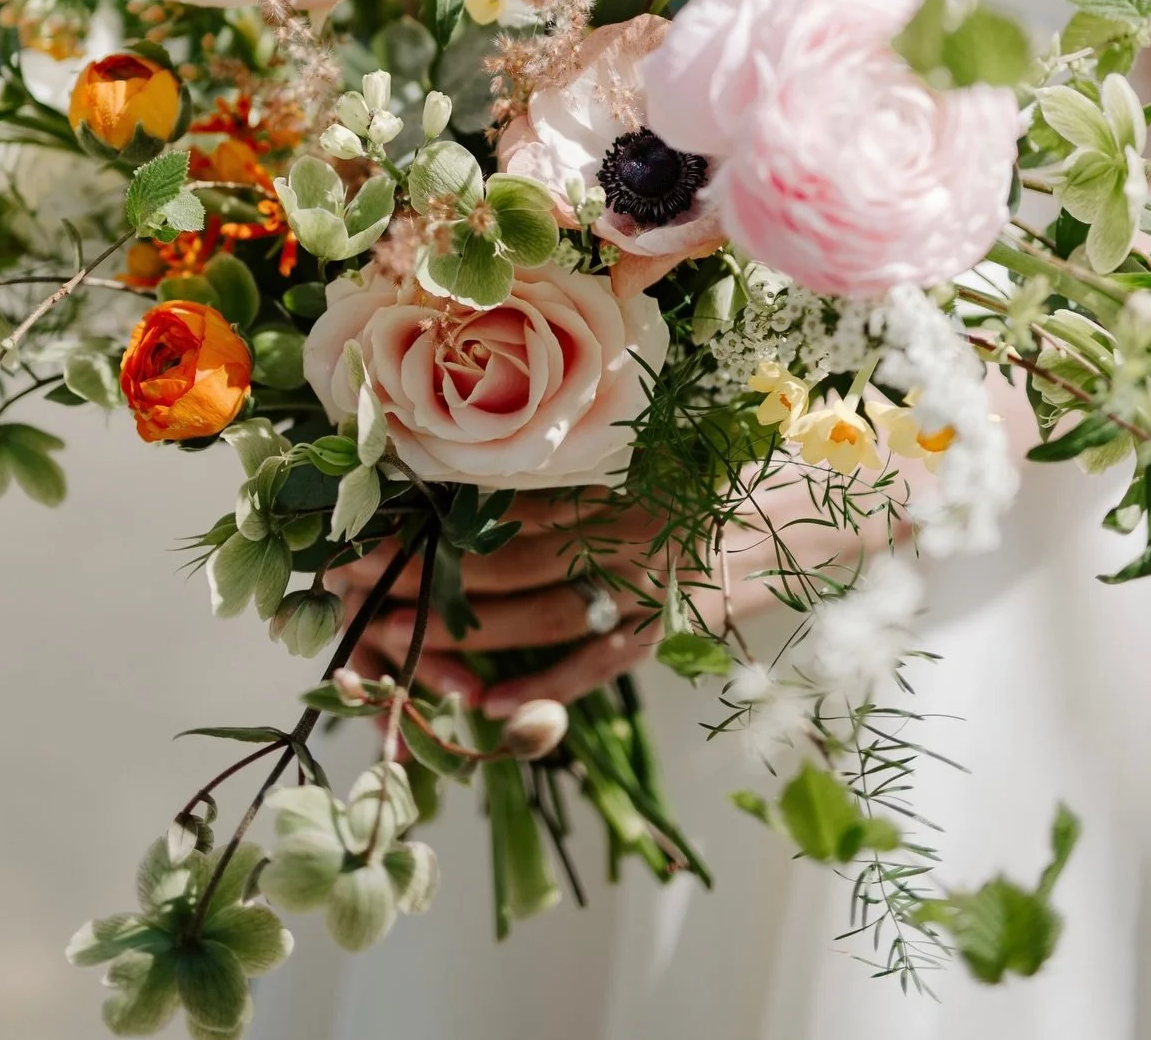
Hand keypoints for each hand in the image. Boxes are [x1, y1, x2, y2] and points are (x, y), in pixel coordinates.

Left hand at [327, 476, 885, 716]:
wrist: (806, 504)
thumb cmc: (708, 463)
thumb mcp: (633, 450)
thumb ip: (562, 477)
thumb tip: (469, 493)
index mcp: (608, 479)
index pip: (498, 513)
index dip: (424, 534)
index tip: (362, 542)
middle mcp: (623, 533)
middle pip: (500, 567)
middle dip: (417, 585)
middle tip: (345, 593)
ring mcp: (647, 589)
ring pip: (535, 621)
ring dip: (455, 635)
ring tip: (389, 642)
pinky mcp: (666, 630)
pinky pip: (593, 666)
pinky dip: (538, 686)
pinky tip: (484, 701)